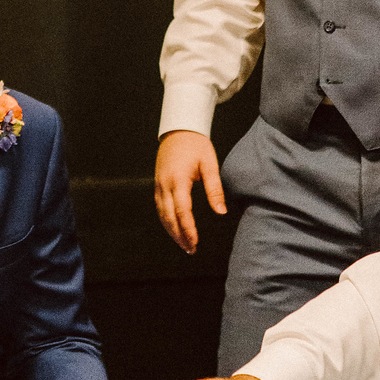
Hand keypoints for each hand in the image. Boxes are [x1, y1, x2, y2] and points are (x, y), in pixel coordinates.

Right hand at [155, 132, 225, 252]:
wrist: (178, 129)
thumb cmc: (196, 145)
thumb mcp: (209, 165)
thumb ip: (214, 189)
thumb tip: (221, 212)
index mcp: (178, 179)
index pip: (182, 211)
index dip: (188, 229)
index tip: (195, 242)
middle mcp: (165, 184)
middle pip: (169, 217)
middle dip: (179, 235)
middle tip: (191, 250)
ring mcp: (158, 185)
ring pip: (162, 214)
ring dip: (172, 231)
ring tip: (184, 245)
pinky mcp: (158, 184)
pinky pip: (159, 207)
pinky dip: (166, 221)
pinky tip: (175, 229)